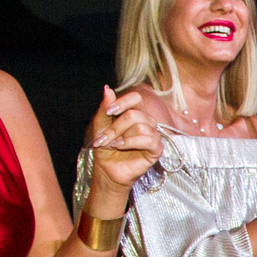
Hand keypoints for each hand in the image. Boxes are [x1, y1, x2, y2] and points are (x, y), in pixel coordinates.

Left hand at [83, 85, 163, 199]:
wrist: (107, 169)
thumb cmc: (105, 147)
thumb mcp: (100, 125)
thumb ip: (105, 107)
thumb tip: (107, 88)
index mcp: (135, 112)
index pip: (136, 98)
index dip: (123, 102)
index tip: (109, 112)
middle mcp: (147, 122)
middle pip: (134, 114)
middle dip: (115, 127)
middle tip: (102, 139)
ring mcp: (153, 135)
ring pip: (140, 126)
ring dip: (120, 136)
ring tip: (111, 145)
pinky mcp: (156, 149)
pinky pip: (148, 140)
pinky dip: (130, 143)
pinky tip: (120, 147)